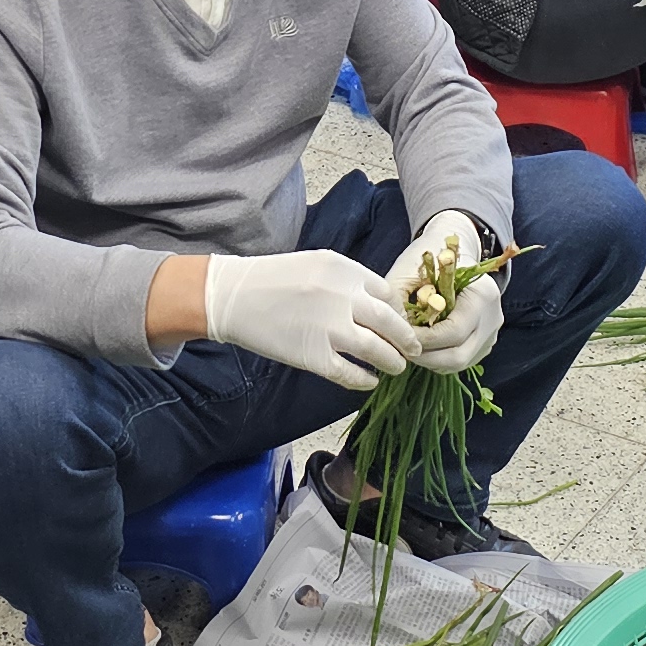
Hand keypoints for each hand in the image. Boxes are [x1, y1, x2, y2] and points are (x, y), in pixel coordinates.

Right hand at [201, 248, 414, 391]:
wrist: (232, 296)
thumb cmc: (272, 279)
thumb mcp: (317, 264)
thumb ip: (348, 281)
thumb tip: (378, 306)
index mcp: (345, 270)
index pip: (388, 294)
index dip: (398, 313)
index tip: (399, 324)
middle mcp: (343, 297)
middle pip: (390, 323)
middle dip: (406, 339)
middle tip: (413, 350)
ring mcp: (329, 328)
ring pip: (377, 350)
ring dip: (392, 361)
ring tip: (396, 367)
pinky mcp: (313, 356)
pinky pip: (350, 373)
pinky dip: (365, 380)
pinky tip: (369, 381)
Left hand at [379, 211, 503, 372]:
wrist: (455, 248)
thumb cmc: (431, 255)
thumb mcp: (410, 269)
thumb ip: (398, 297)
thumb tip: (389, 330)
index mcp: (482, 294)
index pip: (454, 331)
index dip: (424, 340)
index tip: (399, 335)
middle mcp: (492, 317)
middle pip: (460, 355)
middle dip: (426, 356)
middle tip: (400, 348)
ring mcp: (491, 333)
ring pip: (460, 362)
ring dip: (431, 360)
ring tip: (408, 347)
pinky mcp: (483, 343)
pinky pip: (461, 359)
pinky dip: (439, 358)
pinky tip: (422, 347)